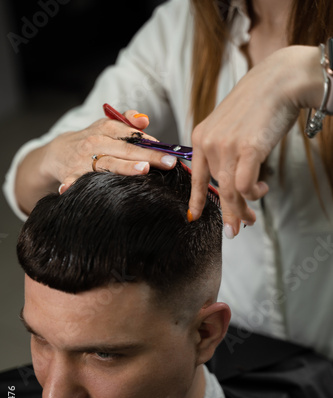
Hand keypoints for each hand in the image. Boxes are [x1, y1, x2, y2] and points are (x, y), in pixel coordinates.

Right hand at [46, 110, 176, 192]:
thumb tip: (144, 120)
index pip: (132, 134)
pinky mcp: (72, 175)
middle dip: (149, 156)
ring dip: (125, 167)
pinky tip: (71, 189)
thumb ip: (128, 121)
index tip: (169, 150)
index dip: (151, 142)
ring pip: (108, 164)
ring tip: (143, 169)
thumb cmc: (92, 140)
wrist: (59, 152)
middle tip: (168, 162)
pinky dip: (71, 185)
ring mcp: (84, 160)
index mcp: (106, 129)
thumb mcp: (108, 125)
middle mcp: (96, 143)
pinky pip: (74, 181)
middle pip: (126, 150)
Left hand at [188, 45, 321, 236]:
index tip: (194, 216)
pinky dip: (254, 194)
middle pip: (219, 188)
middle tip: (240, 225)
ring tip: (252, 217)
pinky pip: (245, 187)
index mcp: (201, 136)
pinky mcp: (247, 149)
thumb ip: (225, 150)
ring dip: (241, 210)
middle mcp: (209, 142)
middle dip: (231, 210)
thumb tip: (233, 180)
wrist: (280, 80)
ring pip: (230, 192)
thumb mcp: (230, 126)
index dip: (196, 200)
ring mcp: (226, 146)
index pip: (197, 176)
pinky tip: (262, 188)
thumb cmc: (259, 103)